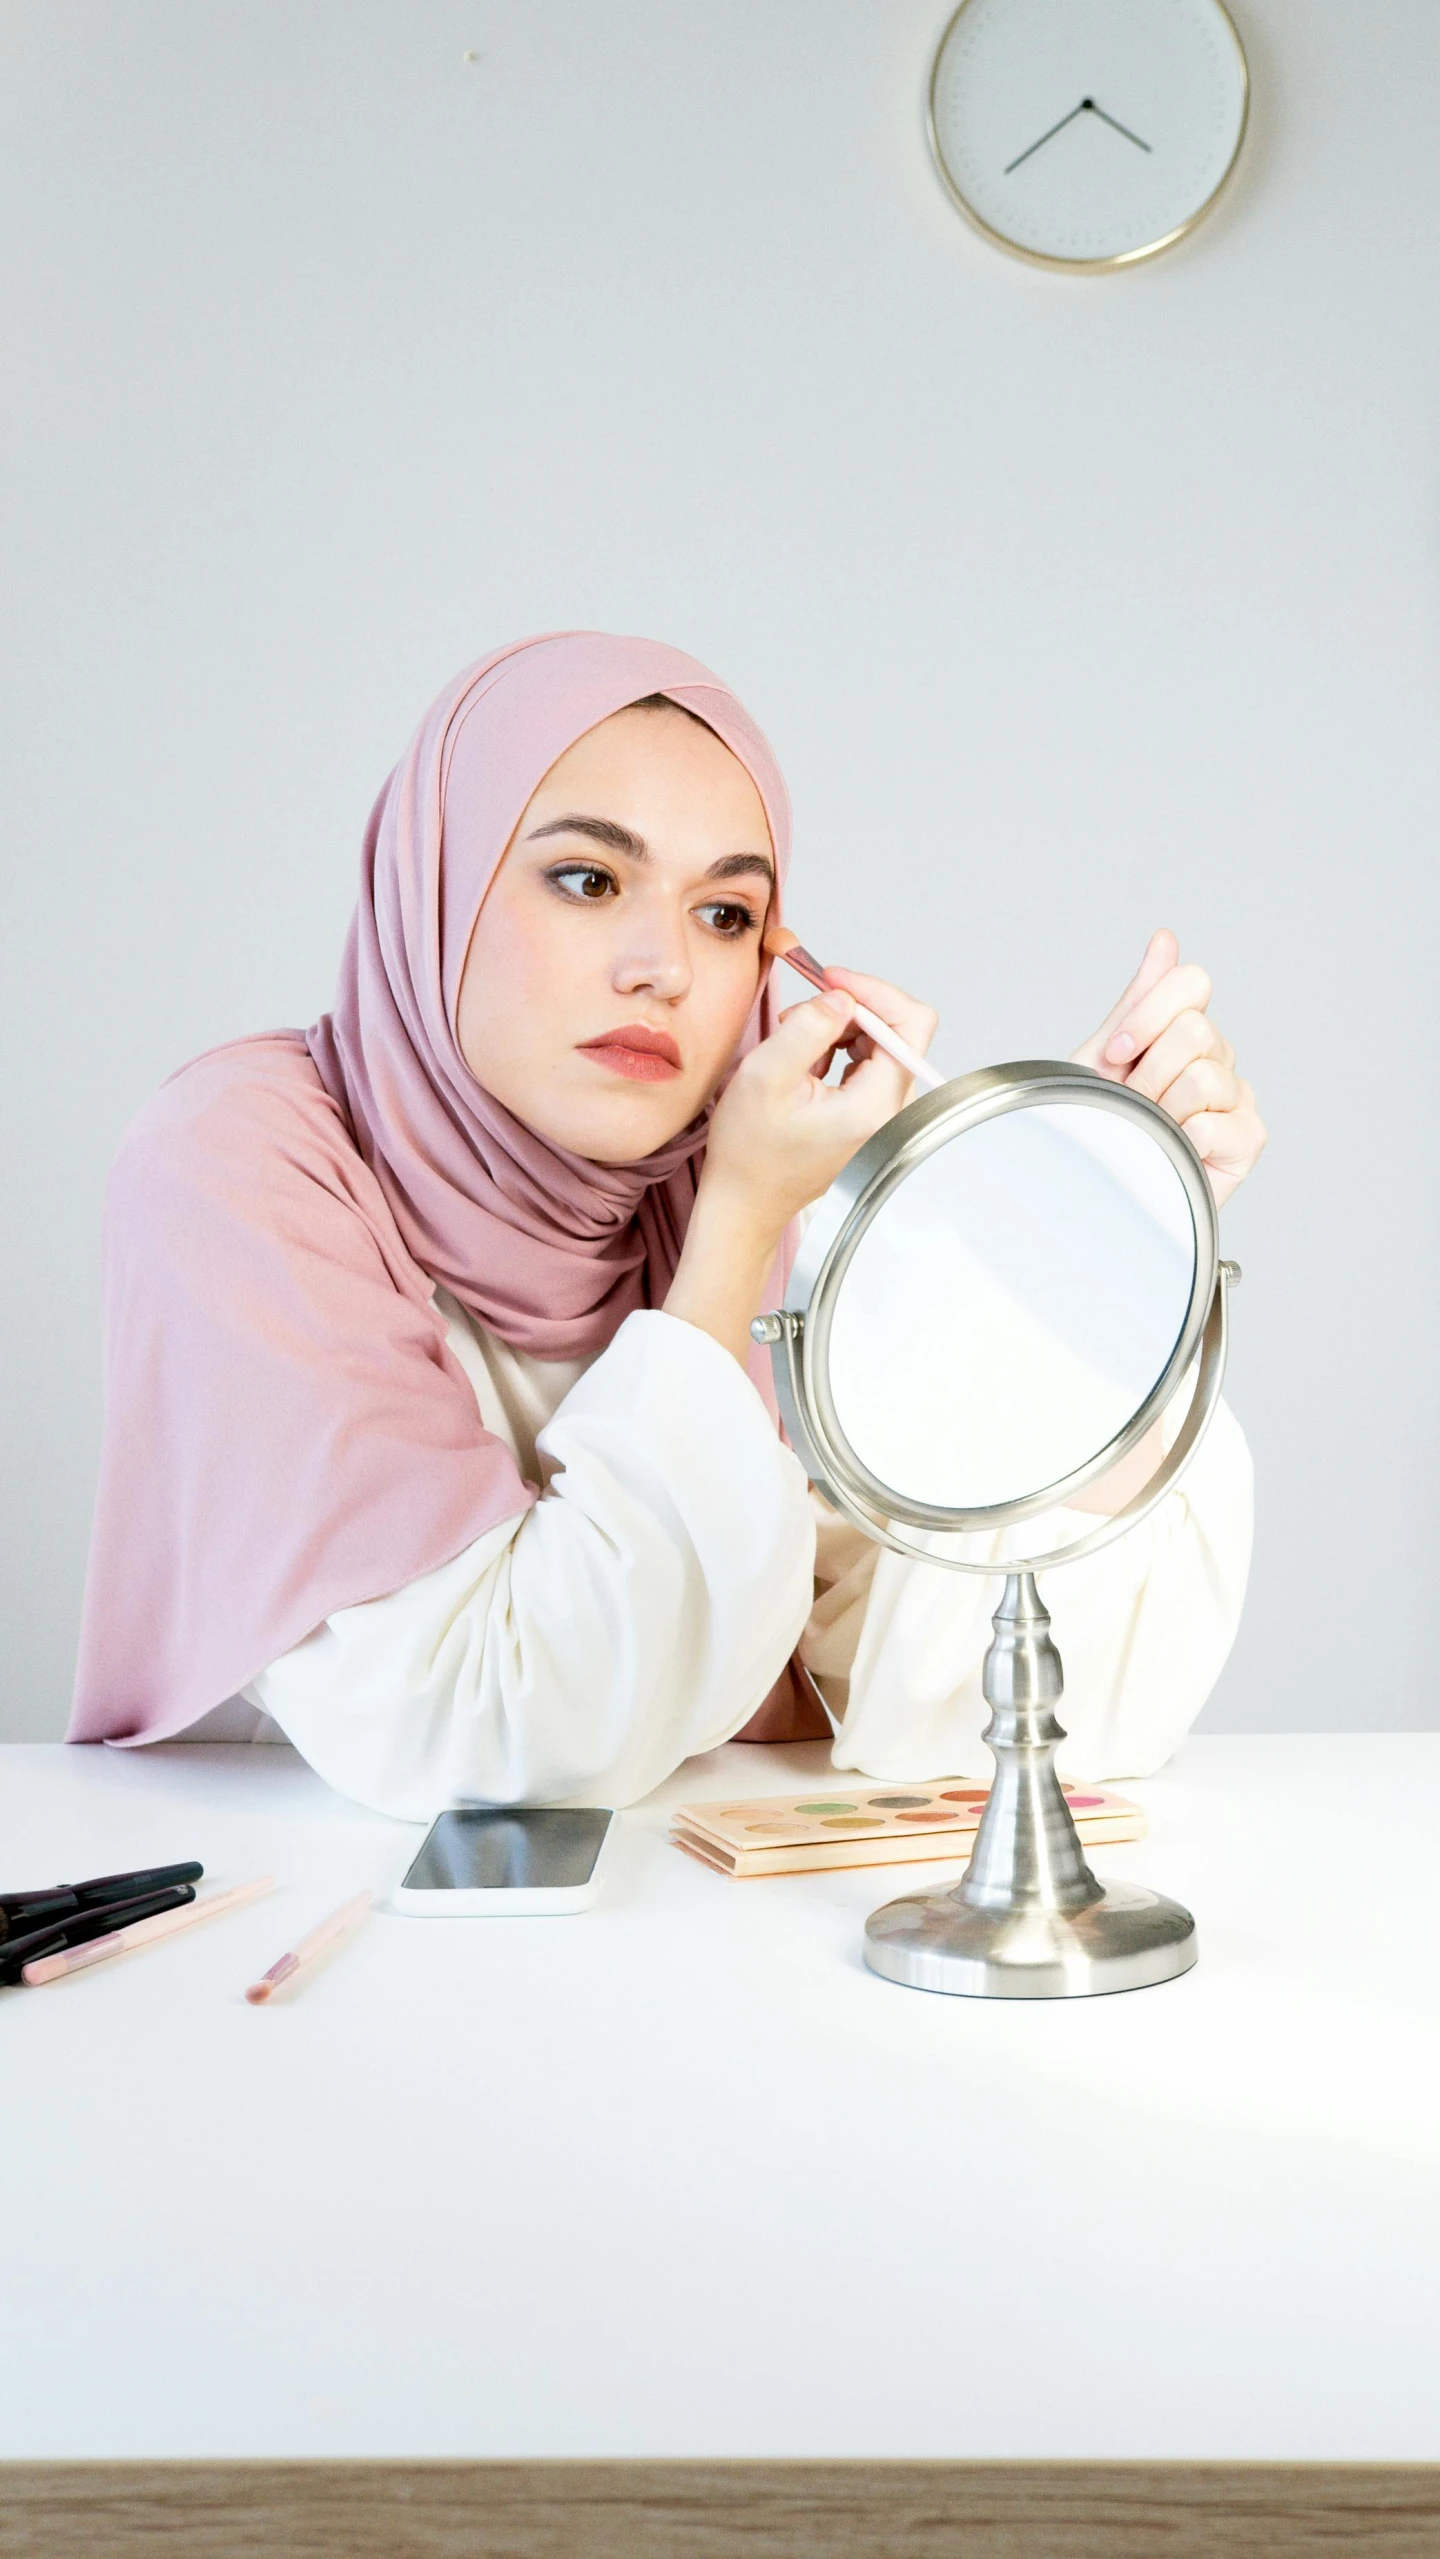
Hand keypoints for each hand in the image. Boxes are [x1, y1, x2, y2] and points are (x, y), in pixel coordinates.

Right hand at [706, 971, 935, 1240]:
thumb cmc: (750, 1151)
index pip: (910, 1022)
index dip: (873, 990)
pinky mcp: (871, 1116)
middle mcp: (892, 1114)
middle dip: (850, 1009)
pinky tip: (806, 1064)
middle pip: (897, 1030)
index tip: (831, 980)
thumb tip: (842, 996)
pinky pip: (868, 1063)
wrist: (746, 1198)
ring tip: (796, 1044)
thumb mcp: (767, 1075)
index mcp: (877, 1105)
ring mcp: (884, 1117)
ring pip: (881, 1043)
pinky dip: (839, 1050)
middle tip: (803, 1012)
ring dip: (840, 1030)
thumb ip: (809, 1027)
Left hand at [1071, 929, 1265, 1208]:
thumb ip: (1139, 999)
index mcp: (1188, 1031)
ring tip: (1148, 1131)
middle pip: (1194, 1029)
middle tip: (1131, 1103)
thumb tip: (1166, 939)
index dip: (1149, 1012)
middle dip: (1146, 1071)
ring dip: (1160, 1111)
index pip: (1192, 982)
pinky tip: (1172, 1154)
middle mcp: (1219, 1058)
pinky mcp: (1249, 1139)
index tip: (1116, 1051)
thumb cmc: (1101, 1124)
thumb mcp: (1106, 1057)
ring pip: (1202, 1077)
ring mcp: (1238, 1097)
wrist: (1095, 1192)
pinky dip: (1180, 1143)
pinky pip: (1214, 1125)